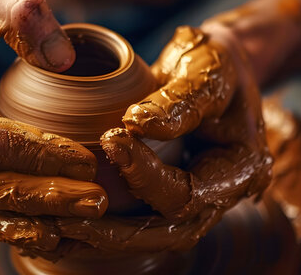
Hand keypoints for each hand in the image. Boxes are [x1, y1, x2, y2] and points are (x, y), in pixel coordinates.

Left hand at [58, 25, 271, 252]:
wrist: (215, 70)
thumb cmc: (214, 64)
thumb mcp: (206, 70)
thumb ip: (180, 99)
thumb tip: (137, 124)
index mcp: (240, 169)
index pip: (188, 193)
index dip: (146, 174)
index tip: (110, 139)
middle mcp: (220, 195)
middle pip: (169, 232)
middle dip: (117, 231)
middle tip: (66, 217)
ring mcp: (195, 200)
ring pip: (151, 236)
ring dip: (105, 236)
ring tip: (59, 226)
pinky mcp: (168, 194)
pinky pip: (140, 221)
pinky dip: (105, 224)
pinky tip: (67, 220)